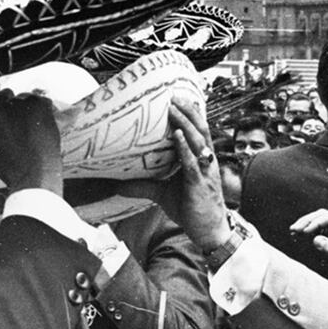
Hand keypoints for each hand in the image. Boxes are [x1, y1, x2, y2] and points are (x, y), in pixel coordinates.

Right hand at [0, 88, 62, 194]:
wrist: (33, 172)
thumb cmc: (9, 168)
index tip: (0, 111)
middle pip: (4, 94)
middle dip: (11, 106)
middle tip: (19, 125)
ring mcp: (17, 102)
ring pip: (24, 98)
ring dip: (28, 109)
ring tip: (32, 130)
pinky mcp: (37, 102)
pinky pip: (41, 100)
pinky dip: (43, 110)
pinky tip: (42, 126)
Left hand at [125, 93, 228, 252]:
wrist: (209, 232)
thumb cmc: (191, 209)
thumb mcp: (163, 194)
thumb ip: (144, 185)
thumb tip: (118, 185)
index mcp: (201, 159)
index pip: (199, 131)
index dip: (192, 114)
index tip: (180, 98)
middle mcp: (206, 162)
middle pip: (201, 130)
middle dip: (189, 112)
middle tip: (174, 97)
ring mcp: (204, 172)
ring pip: (199, 142)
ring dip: (186, 124)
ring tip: (174, 110)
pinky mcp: (199, 185)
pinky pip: (192, 163)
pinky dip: (185, 148)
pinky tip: (177, 136)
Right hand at [290, 209, 327, 290]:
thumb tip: (315, 239)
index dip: (315, 223)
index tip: (304, 232)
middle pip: (323, 215)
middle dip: (307, 221)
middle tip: (294, 229)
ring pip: (319, 218)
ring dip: (306, 223)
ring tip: (293, 231)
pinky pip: (319, 225)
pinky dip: (309, 228)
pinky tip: (299, 234)